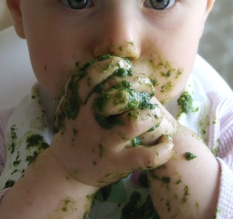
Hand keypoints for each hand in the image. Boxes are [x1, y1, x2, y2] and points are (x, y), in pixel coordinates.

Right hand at [49, 55, 174, 187]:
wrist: (67, 171)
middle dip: (139, 87)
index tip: (125, 67)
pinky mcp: (118, 164)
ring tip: (155, 115)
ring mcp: (105, 144)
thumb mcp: (74, 106)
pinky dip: (162, 149)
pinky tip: (166, 142)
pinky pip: (146, 156)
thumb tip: (118, 62)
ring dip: (151, 115)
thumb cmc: (79, 130)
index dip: (112, 66)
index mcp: (79, 104)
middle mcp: (91, 122)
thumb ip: (89, 86)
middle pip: (120, 96)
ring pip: (134, 122)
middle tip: (147, 89)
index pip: (93, 77)